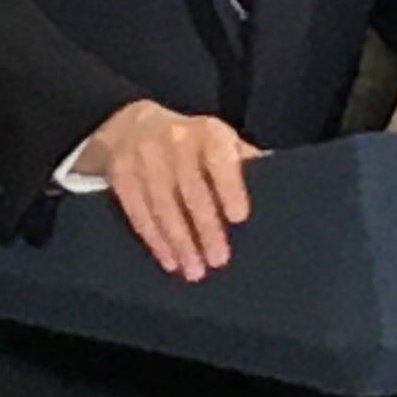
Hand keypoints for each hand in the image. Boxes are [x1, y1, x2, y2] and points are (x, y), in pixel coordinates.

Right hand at [71, 101, 261, 280]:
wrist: (131, 126)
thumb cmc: (191, 143)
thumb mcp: (219, 140)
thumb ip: (244, 161)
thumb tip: (276, 186)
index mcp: (207, 132)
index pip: (219, 158)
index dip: (229, 186)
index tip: (239, 217)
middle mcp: (174, 141)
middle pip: (190, 189)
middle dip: (205, 227)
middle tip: (218, 259)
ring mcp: (144, 158)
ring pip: (163, 205)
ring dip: (180, 242)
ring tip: (195, 269)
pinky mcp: (120, 175)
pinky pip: (139, 212)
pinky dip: (156, 240)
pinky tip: (170, 259)